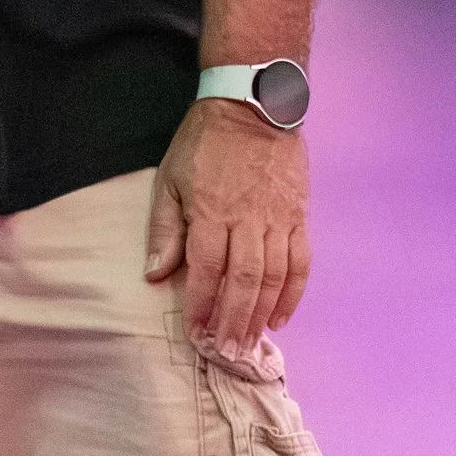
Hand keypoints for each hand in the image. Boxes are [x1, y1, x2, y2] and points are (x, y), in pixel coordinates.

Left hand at [145, 98, 311, 357]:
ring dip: (262, 314)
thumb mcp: (171, 178)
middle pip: (243, 280)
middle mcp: (248, 219)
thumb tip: (154, 274)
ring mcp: (278, 219)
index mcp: (211, 211)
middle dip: (234, 320)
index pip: (206, 268)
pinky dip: (293, 293)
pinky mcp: (300, 216)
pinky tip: (281, 317)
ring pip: (274, 277)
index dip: (201, 304)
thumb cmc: (205, 143)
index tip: (196, 331)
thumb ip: (164, 228)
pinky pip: (301, 262)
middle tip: (227, 350)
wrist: (254, 105)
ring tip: (250, 342)